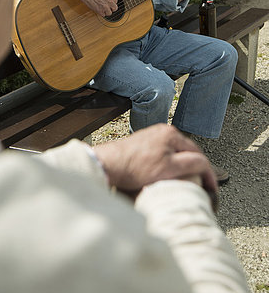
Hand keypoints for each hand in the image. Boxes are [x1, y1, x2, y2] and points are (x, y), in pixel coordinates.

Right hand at [77, 0, 117, 16]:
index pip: (115, 1)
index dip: (111, 2)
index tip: (108, 3)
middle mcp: (109, 0)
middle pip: (115, 8)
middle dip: (111, 8)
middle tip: (107, 7)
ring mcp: (104, 6)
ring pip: (109, 13)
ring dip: (106, 11)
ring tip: (102, 9)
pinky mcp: (99, 10)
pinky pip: (103, 15)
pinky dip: (101, 13)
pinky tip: (98, 9)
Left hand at [93, 124, 216, 198]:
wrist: (108, 165)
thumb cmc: (135, 167)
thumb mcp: (170, 168)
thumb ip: (192, 164)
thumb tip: (206, 166)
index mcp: (171, 134)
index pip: (198, 154)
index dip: (207, 172)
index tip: (212, 188)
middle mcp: (162, 132)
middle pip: (186, 154)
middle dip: (194, 170)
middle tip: (200, 187)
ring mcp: (152, 138)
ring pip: (174, 156)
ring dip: (180, 169)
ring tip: (181, 184)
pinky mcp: (143, 145)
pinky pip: (162, 157)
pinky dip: (167, 167)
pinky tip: (163, 178)